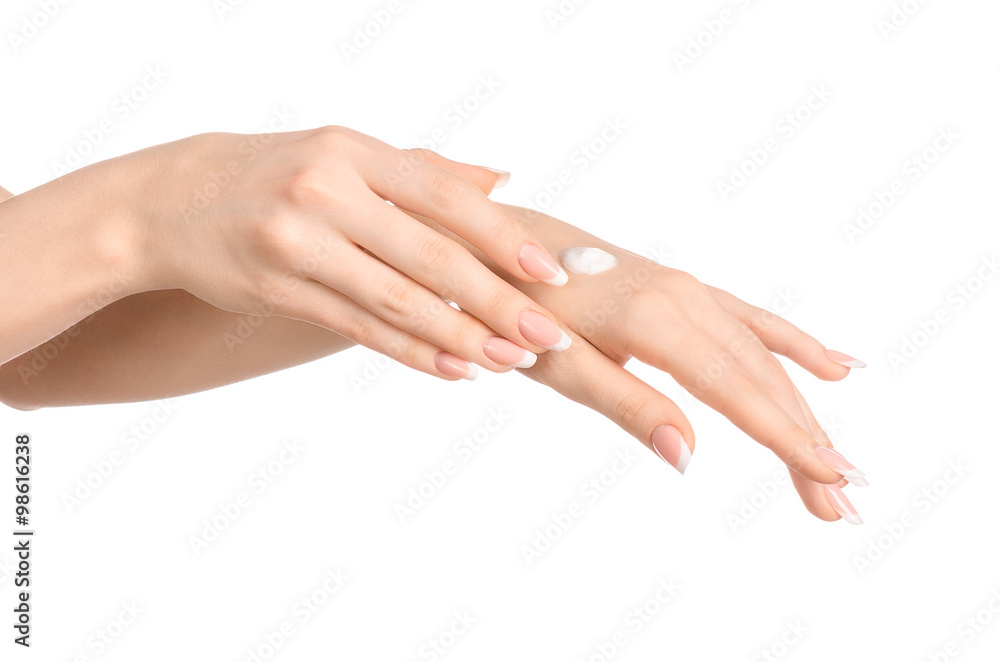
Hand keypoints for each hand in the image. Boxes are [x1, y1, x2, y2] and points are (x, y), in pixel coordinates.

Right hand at [119, 127, 572, 379]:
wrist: (171, 202)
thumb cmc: (277, 174)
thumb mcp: (344, 154)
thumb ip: (423, 172)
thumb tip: (501, 182)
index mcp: (352, 150)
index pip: (443, 197)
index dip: (502, 238)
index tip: (552, 275)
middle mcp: (325, 191)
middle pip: (428, 255)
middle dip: (496, 301)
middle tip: (548, 336)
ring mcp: (296, 243)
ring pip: (395, 300)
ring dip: (460, 337)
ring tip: (510, 361)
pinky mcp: (277, 289)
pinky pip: (357, 328)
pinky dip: (411, 352)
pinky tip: (453, 370)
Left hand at [414, 205, 866, 522]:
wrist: (494, 239)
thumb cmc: (516, 308)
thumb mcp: (560, 365)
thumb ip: (627, 405)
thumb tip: (687, 456)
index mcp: (653, 320)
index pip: (738, 391)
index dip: (787, 439)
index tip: (832, 481)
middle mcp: (682, 296)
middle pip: (761, 377)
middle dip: (804, 439)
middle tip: (844, 502)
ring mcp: (685, 287)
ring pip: (761, 354)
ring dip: (804, 409)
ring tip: (836, 461)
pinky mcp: (679, 286)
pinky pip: (750, 318)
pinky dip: (794, 343)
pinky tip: (834, 365)